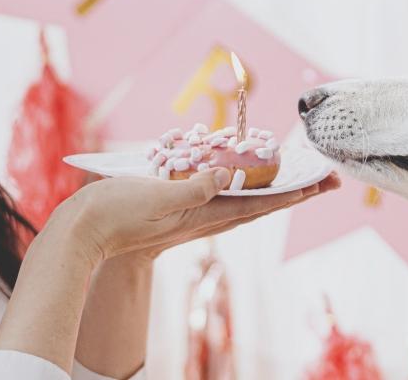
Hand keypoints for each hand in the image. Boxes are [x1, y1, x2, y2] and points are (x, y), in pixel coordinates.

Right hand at [49, 167, 340, 263]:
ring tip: (295, 174)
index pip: (261, 203)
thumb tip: (227, 176)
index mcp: (205, 215)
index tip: (323, 182)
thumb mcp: (157, 197)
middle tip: (324, 177)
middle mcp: (205, 216)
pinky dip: (240, 183)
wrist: (82, 233)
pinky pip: (220, 194)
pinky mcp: (178, 207)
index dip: (295, 192)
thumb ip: (194, 188)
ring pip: (244, 199)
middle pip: (261, 202)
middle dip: (295, 189)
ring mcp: (192, 214)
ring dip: (272, 186)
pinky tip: (241, 173)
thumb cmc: (116, 215)